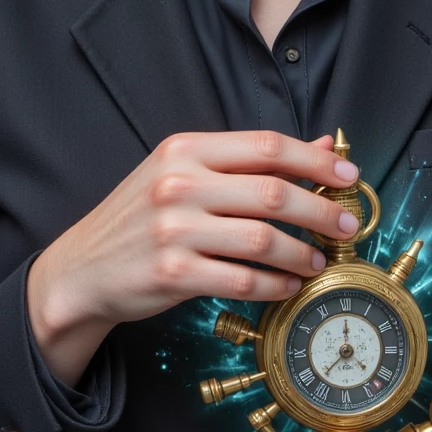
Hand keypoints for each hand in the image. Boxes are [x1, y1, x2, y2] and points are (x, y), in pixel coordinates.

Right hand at [27, 130, 361, 385]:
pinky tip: (287, 285)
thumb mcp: (186, 173)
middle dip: (322, 210)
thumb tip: (324, 145)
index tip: (349, 176)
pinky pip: (242, 280)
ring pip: (263, 239)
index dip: (316, 161)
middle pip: (273, 192)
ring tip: (317, 262)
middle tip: (347, 225)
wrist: (82, 268)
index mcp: (185, 149)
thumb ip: (250, 160)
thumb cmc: (142, 218)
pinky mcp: (172, 273)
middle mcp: (178, 183)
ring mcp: (173, 229)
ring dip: (302, 253)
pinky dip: (274, 285)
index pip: (266, 146)